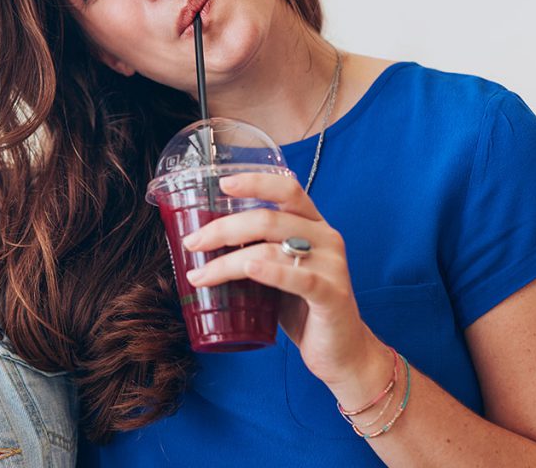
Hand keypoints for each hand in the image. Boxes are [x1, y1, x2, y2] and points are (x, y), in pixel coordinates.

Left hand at [182, 172, 387, 391]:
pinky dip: (270, 272)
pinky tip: (248, 269)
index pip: (287, 190)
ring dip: (227, 262)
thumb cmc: (303, 307)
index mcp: (313, 225)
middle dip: (223, 229)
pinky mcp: (332, 295)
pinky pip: (299, 278)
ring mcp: (332, 266)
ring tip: (199, 276)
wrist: (342, 352)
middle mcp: (326, 238)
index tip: (223, 184)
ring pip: (270, 250)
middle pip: (267, 219)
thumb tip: (203, 242)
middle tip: (193, 244)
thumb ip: (256, 250)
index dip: (256, 182)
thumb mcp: (279, 270)